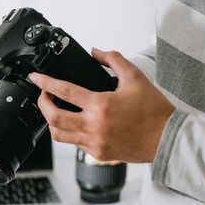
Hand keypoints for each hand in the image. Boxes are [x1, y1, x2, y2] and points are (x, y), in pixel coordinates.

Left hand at [28, 48, 175, 162]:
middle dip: (42, 103)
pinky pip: (75, 144)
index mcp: (101, 105)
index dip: (44, 83)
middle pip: (53, 117)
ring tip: (54, 109)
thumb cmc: (154, 111)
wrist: (168, 139)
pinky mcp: (98, 153)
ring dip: (52, 121)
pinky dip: (70, 132)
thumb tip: (95, 51)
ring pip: (59, 135)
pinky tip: (74, 123)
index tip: (35, 78)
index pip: (63, 91)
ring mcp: (95, 142)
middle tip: (43, 94)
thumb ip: (113, 60)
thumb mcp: (134, 78)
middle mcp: (94, 126)